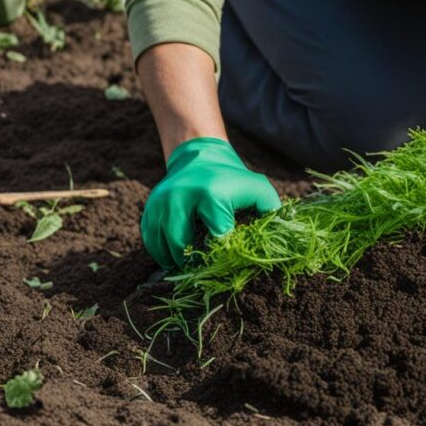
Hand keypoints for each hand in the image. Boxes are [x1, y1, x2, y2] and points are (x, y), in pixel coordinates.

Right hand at [141, 137, 280, 268]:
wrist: (199, 157)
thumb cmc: (232, 178)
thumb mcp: (257, 187)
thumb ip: (271, 209)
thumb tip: (276, 236)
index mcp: (210, 194)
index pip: (217, 236)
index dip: (225, 252)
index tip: (230, 258)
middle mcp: (180, 197)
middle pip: (181, 243)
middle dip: (194, 260)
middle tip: (206, 268)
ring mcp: (161, 203)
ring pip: (162, 244)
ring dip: (175, 260)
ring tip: (190, 265)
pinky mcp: (149, 208)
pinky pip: (150, 239)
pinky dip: (160, 253)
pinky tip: (174, 258)